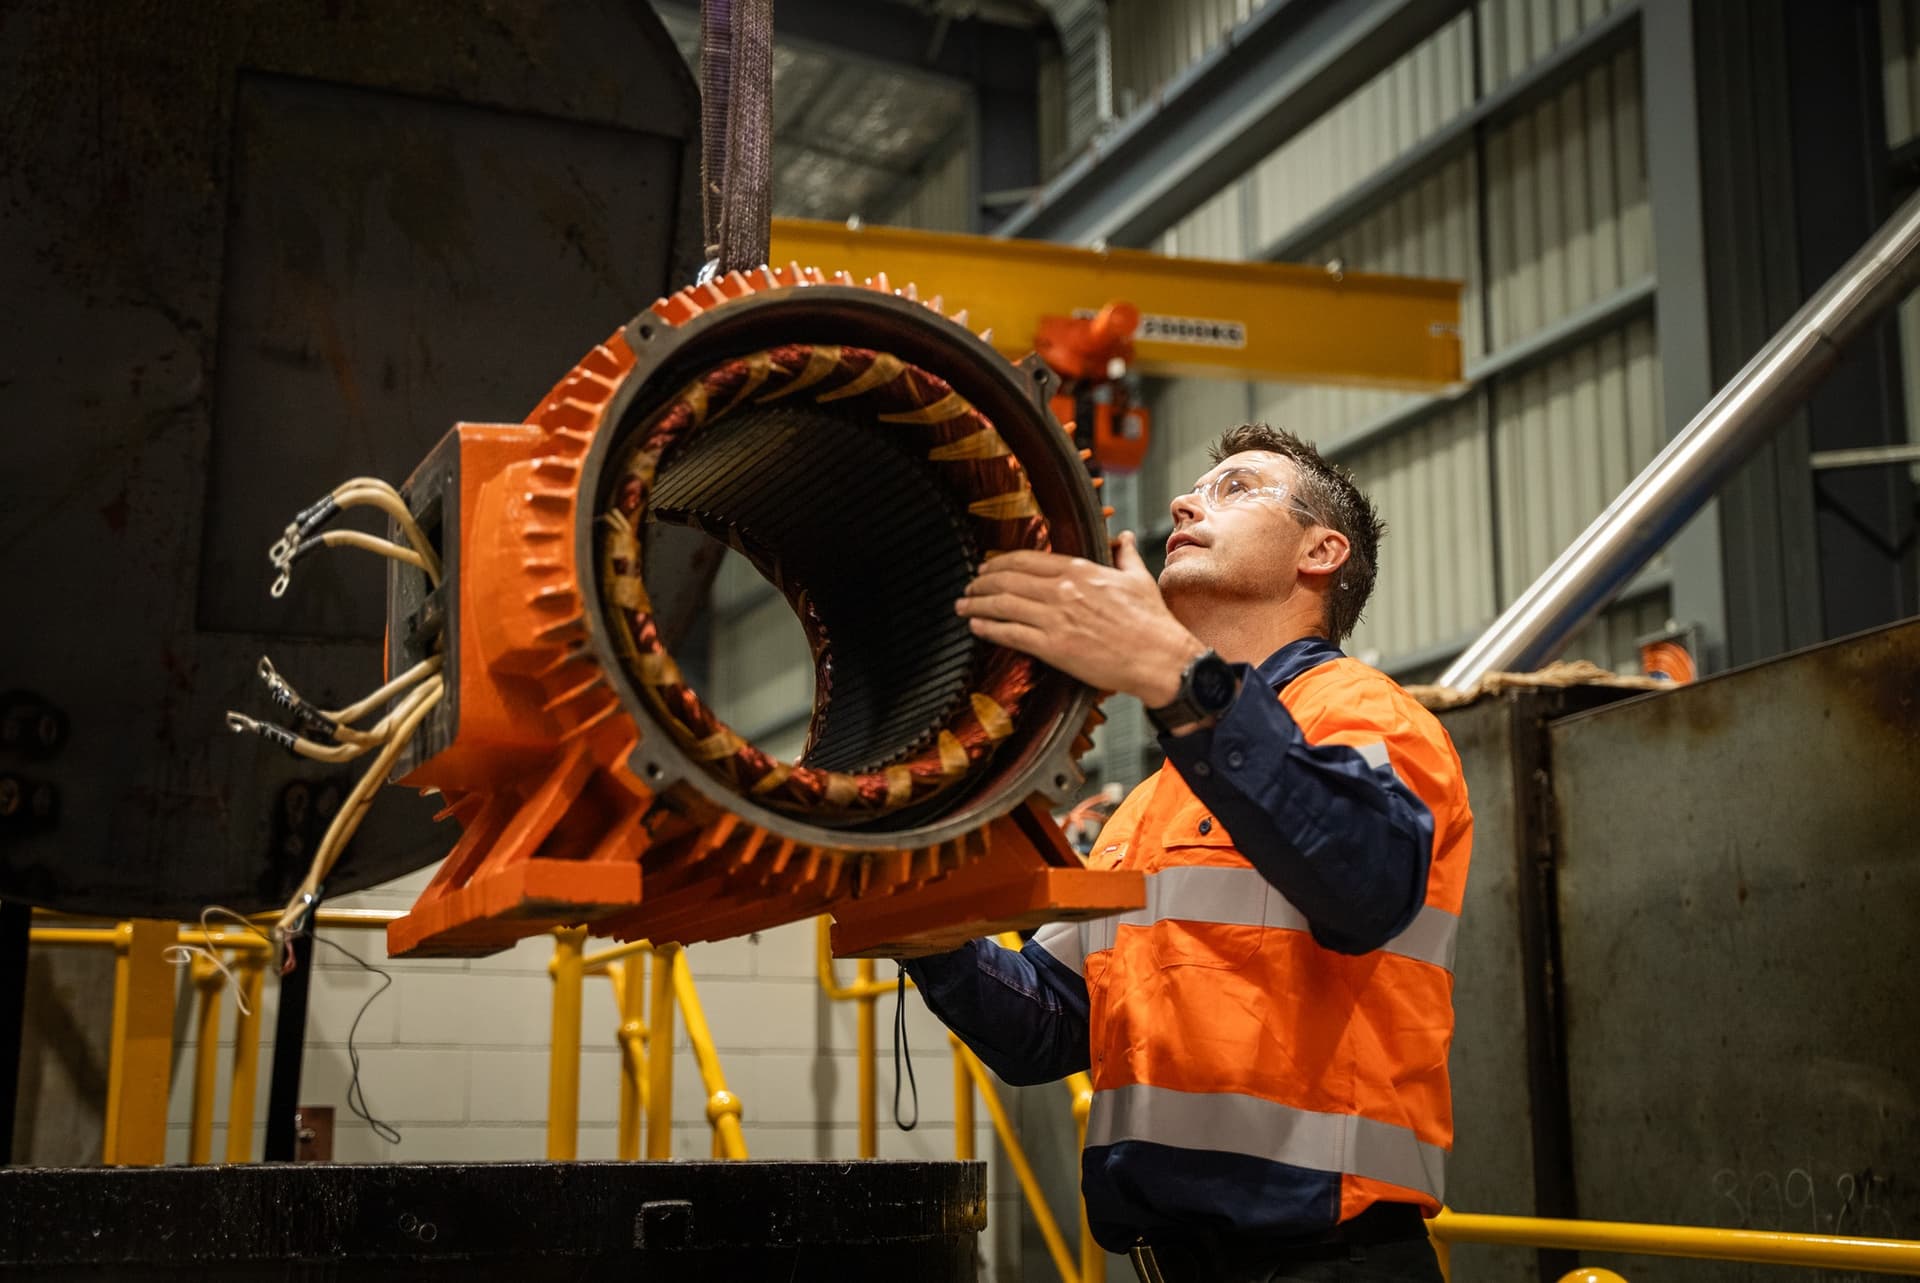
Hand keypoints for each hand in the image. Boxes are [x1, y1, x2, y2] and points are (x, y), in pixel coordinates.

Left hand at [954, 531, 1205, 706]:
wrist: (1160, 658)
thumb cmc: (1152, 622)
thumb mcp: (1138, 579)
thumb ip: (1124, 554)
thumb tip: (1123, 536)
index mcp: (1081, 570)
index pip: (1027, 560)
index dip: (1000, 562)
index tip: (987, 567)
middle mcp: (1064, 590)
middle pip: (1008, 580)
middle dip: (982, 582)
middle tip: (969, 587)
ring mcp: (1056, 618)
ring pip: (1003, 605)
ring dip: (977, 604)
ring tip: (963, 606)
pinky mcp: (1053, 647)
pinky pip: (1010, 634)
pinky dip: (988, 628)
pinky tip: (976, 626)